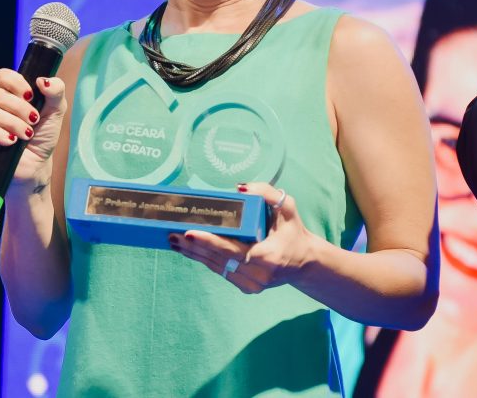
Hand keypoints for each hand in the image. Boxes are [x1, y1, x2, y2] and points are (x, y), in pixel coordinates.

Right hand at [0, 70, 66, 185]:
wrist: (38, 165)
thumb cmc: (44, 136)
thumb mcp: (56, 111)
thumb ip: (55, 91)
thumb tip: (42, 80)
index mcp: (8, 93)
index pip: (2, 76)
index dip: (15, 83)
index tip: (31, 96)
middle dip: (19, 108)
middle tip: (34, 120)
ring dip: (13, 124)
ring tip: (27, 135)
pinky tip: (12, 141)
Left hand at [167, 183, 322, 293]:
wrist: (304, 263)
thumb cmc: (294, 232)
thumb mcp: (287, 209)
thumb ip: (267, 193)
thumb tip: (239, 188)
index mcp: (268, 257)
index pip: (233, 250)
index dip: (210, 242)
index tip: (190, 233)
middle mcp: (259, 275)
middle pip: (219, 259)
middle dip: (194, 246)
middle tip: (172, 233)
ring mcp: (252, 284)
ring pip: (217, 267)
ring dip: (194, 254)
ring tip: (174, 240)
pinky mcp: (247, 287)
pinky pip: (222, 271)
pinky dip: (205, 259)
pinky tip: (189, 250)